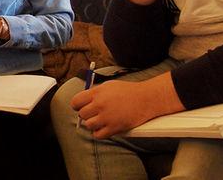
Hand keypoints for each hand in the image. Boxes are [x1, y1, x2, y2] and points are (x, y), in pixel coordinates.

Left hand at [70, 74, 184, 138]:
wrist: (147, 98)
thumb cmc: (128, 91)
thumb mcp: (109, 86)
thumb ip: (94, 93)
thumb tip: (82, 101)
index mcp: (97, 93)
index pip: (75, 102)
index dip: (77, 105)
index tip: (81, 107)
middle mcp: (100, 105)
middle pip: (82, 114)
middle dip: (87, 114)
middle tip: (95, 114)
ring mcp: (107, 117)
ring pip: (88, 125)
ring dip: (93, 124)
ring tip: (101, 120)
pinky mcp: (115, 127)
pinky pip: (98, 135)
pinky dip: (99, 133)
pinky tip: (104, 128)